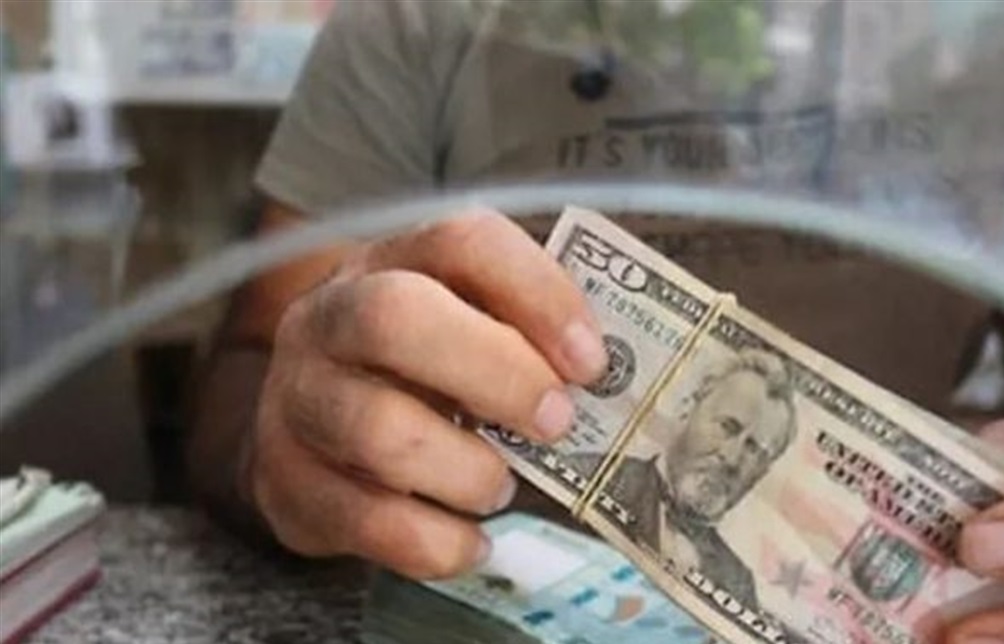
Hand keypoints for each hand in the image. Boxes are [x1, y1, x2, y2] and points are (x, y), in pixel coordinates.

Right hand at [246, 211, 606, 578]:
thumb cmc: (424, 370)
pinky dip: (436, 542)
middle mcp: (330, 315)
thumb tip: (612, 379)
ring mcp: (297, 397)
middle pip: (396, 318)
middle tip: (555, 423)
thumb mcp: (473, 328)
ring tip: (499, 488)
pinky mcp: (284, 479)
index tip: (591, 362)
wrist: (311, 425)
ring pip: (378, 431)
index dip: (537, 294)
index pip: (464, 242)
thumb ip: (532, 336)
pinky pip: (364, 520)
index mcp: (396, 261)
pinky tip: (470, 541)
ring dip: (466, 471)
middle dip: (496, 374)